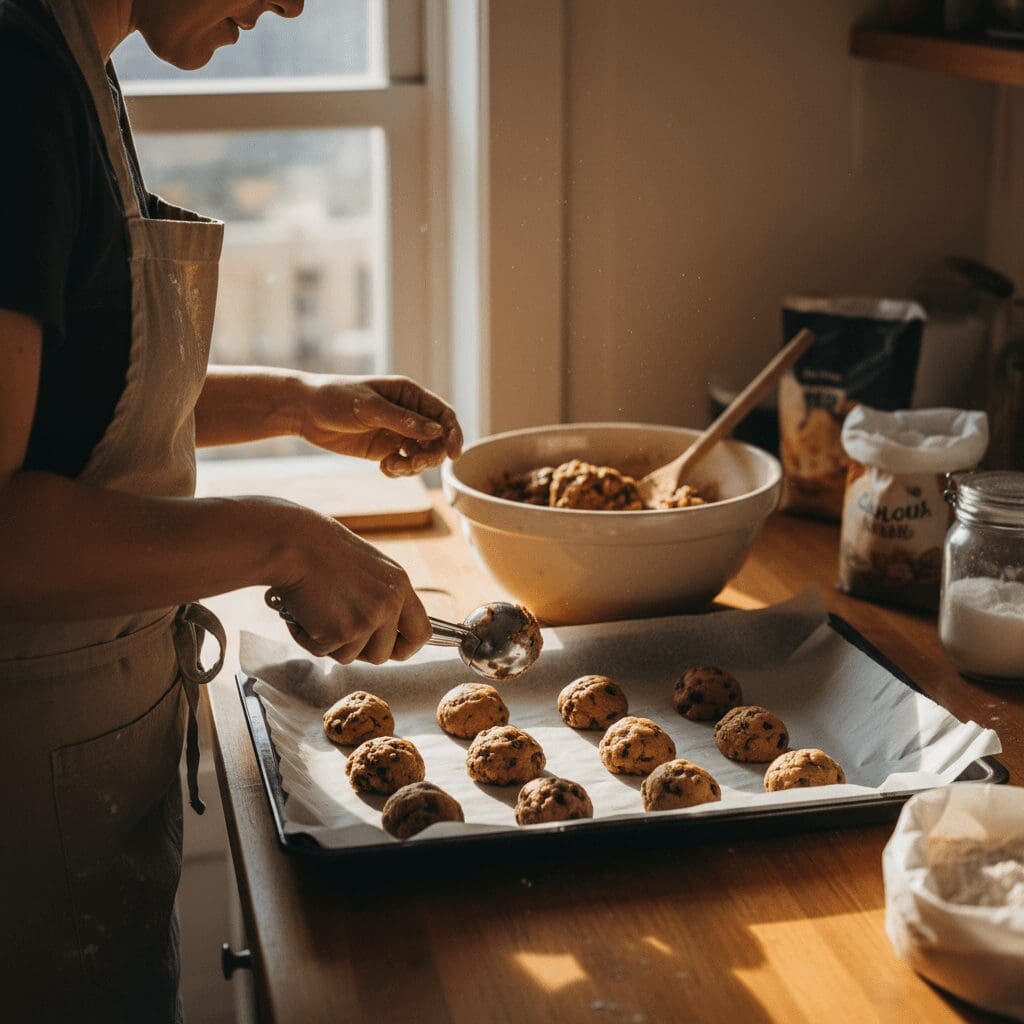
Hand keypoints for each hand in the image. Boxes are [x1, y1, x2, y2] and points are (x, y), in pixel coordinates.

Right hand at [270, 505, 431, 663]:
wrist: (295, 543)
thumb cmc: (323, 552)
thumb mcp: (370, 570)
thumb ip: (382, 598)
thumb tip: (385, 633)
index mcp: (400, 586)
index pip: (421, 633)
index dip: (405, 648)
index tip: (390, 648)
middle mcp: (390, 604)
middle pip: (383, 655)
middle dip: (358, 650)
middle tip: (337, 629)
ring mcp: (367, 619)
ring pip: (351, 657)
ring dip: (331, 643)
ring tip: (317, 612)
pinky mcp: (341, 631)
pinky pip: (325, 652)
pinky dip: (309, 639)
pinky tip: (304, 612)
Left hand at [299, 374, 462, 476]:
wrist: (305, 411)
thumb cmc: (336, 398)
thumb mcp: (370, 408)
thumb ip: (403, 421)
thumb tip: (437, 432)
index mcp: (409, 395)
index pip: (443, 415)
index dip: (453, 434)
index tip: (453, 454)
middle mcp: (408, 414)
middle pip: (437, 439)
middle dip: (431, 455)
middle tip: (414, 464)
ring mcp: (396, 433)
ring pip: (422, 456)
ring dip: (414, 466)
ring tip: (393, 467)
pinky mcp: (383, 450)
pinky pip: (403, 465)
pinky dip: (399, 471)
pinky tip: (384, 468)